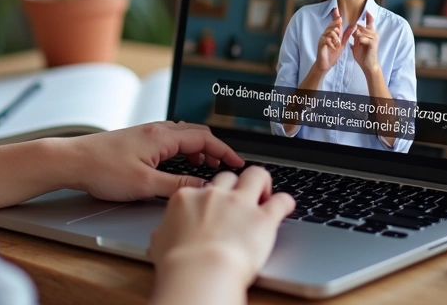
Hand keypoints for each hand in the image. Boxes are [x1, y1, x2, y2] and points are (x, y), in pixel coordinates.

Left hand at [67, 121, 244, 201]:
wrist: (71, 161)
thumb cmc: (102, 169)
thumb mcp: (145, 184)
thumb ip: (177, 186)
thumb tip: (203, 187)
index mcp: (162, 136)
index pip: (205, 138)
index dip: (225, 151)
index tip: (238, 162)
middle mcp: (156, 129)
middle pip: (196, 133)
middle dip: (215, 148)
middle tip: (226, 166)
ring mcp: (147, 133)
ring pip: (183, 135)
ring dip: (199, 148)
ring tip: (207, 167)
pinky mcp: (138, 140)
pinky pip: (170, 139)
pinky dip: (183, 149)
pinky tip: (180, 164)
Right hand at [150, 167, 294, 297]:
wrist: (200, 272)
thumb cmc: (177, 263)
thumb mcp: (160, 244)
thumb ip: (165, 233)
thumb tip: (163, 236)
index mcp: (187, 199)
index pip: (200, 188)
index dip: (209, 197)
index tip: (213, 206)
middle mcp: (214, 195)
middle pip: (228, 177)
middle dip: (235, 185)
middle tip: (239, 199)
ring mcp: (240, 204)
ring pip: (257, 175)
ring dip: (262, 182)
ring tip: (264, 194)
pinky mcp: (264, 218)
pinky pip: (282, 201)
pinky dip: (286, 202)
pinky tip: (286, 206)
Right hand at [315, 8, 357, 73]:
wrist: (326, 64)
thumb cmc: (333, 54)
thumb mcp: (342, 44)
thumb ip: (346, 35)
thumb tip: (353, 26)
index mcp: (332, 33)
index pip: (334, 23)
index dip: (335, 16)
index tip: (337, 9)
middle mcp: (326, 34)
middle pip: (331, 26)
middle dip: (336, 25)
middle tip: (339, 29)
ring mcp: (322, 39)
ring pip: (329, 32)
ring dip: (335, 37)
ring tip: (337, 43)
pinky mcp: (320, 44)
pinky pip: (325, 39)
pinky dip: (331, 43)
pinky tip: (333, 47)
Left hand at [352, 11, 380, 74]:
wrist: (367, 65)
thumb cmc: (362, 56)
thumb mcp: (357, 44)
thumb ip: (355, 37)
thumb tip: (350, 30)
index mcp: (369, 33)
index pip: (370, 22)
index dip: (368, 16)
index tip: (366, 10)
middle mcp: (373, 34)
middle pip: (361, 26)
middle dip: (354, 29)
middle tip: (352, 34)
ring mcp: (374, 38)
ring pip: (362, 31)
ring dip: (357, 36)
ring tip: (357, 41)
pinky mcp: (373, 43)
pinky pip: (364, 38)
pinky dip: (360, 40)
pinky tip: (358, 42)